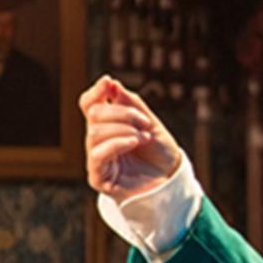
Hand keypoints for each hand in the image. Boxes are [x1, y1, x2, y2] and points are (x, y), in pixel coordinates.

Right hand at [79, 76, 182, 203]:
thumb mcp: (150, 123)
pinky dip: (117, 143)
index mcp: (107, 125)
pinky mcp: (98, 177)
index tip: (108, 82)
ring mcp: (96, 159)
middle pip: (94, 115)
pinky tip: (133, 142)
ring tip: (144, 137)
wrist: (171, 179)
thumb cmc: (159, 152)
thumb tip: (111, 83)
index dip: (96, 92)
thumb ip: (131, 104)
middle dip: (122, 113)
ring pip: (95, 133)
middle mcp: (97, 141)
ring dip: (124, 130)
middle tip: (144, 122)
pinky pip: (98, 154)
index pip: (90, 105)